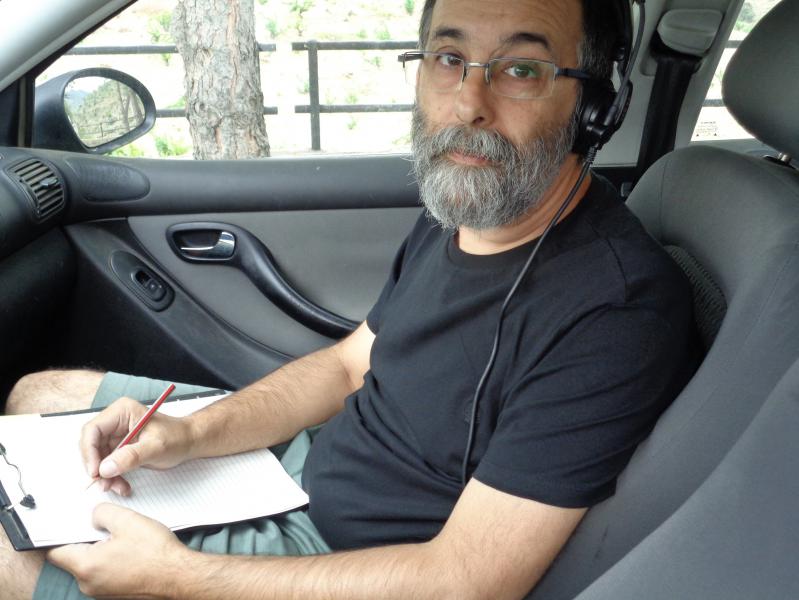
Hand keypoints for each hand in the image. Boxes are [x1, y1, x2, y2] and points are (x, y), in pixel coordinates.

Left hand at [47, 503, 188, 598]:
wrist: (179, 576)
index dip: (60, 533)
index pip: (55, 551)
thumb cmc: (155, 552)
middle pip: (73, 557)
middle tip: (103, 524)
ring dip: (101, 549)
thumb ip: (102, 513)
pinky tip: (130, 549)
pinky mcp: (116, 591)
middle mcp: (89, 583)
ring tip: (122, 536)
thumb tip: (94, 516)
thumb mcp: (126, 520)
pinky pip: (104, 572)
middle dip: (85, 538)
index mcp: (86, 566)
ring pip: (91, 564)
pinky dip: (112, 559)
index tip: (68, 521)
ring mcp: (102, 591)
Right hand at [81, 397, 193, 495]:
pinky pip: (108, 465)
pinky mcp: (119, 448)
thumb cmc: (177, 437)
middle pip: (92, 445)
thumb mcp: (156, 447)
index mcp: (122, 412)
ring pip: (98, 458)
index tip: (95, 471)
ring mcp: (116, 435)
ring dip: (105, 476)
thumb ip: (131, 456)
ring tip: (118, 487)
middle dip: (97, 467)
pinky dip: (113, 477)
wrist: (188, 443)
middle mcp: (116, 422)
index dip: (90, 451)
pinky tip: (122, 485)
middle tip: (105, 484)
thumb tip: (106, 468)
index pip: (93, 430)